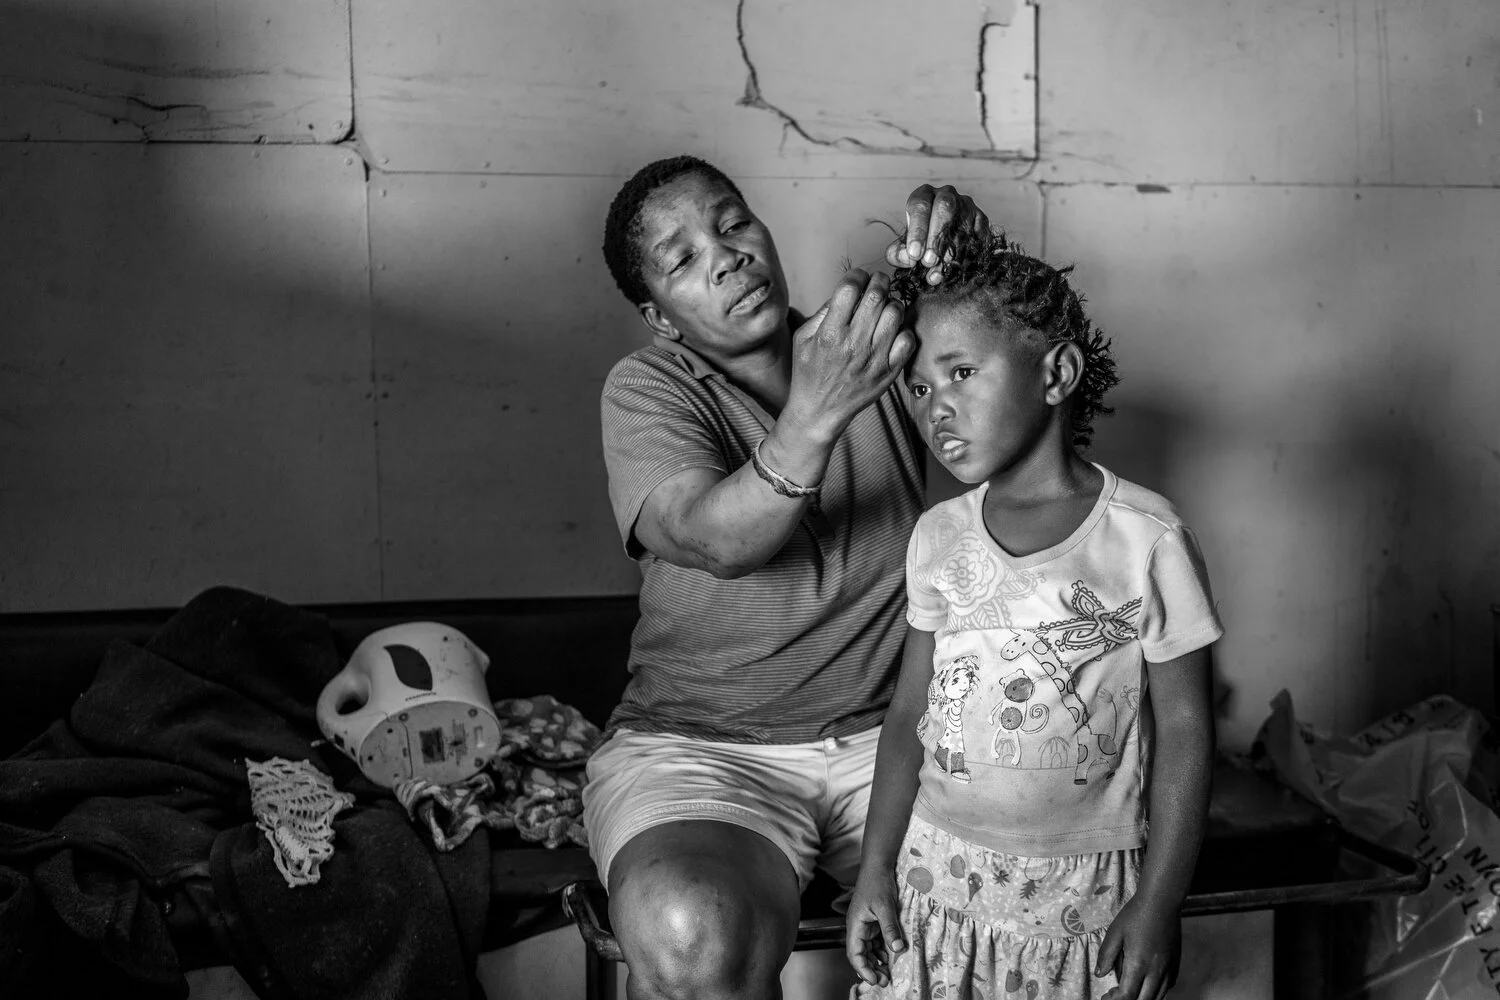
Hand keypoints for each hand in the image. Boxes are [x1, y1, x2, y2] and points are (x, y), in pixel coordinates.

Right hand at [783, 268, 913, 441]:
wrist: (819, 411)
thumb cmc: (809, 372)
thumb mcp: (803, 338)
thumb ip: (823, 312)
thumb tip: (846, 291)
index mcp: (830, 333)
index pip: (850, 288)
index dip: (857, 275)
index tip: (858, 277)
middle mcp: (853, 344)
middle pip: (876, 295)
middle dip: (879, 280)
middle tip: (878, 281)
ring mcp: (874, 358)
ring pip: (895, 313)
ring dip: (892, 302)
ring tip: (886, 305)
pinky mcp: (888, 371)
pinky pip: (908, 339)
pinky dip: (904, 329)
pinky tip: (893, 330)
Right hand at [845, 868, 906, 986]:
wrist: (878, 865)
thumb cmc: (877, 882)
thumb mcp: (885, 905)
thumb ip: (890, 928)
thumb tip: (898, 949)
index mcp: (855, 925)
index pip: (854, 953)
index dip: (863, 969)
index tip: (875, 980)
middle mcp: (858, 928)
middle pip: (861, 955)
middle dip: (871, 969)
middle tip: (885, 981)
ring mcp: (866, 925)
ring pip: (869, 950)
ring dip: (877, 962)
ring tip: (889, 972)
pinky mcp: (874, 922)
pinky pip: (876, 941)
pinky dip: (882, 951)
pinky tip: (891, 955)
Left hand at [884, 184, 990, 284]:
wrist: (941, 240)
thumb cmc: (918, 240)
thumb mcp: (902, 246)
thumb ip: (897, 253)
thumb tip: (908, 258)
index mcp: (923, 195)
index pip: (920, 207)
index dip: (917, 231)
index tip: (914, 254)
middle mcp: (946, 195)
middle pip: (944, 209)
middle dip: (936, 238)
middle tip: (928, 262)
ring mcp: (966, 205)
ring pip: (962, 226)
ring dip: (951, 252)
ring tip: (938, 273)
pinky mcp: (981, 219)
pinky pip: (979, 236)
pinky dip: (968, 255)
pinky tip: (957, 270)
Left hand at [1096, 895, 1181, 999]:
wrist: (1161, 902)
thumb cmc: (1136, 915)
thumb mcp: (1114, 932)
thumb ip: (1106, 955)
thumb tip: (1100, 973)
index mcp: (1139, 964)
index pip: (1127, 996)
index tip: (1105, 997)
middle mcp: (1156, 971)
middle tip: (1114, 995)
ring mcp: (1169, 970)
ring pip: (1157, 998)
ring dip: (1141, 998)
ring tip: (1128, 990)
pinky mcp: (1176, 966)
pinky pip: (1166, 988)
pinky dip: (1155, 991)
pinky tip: (1145, 982)